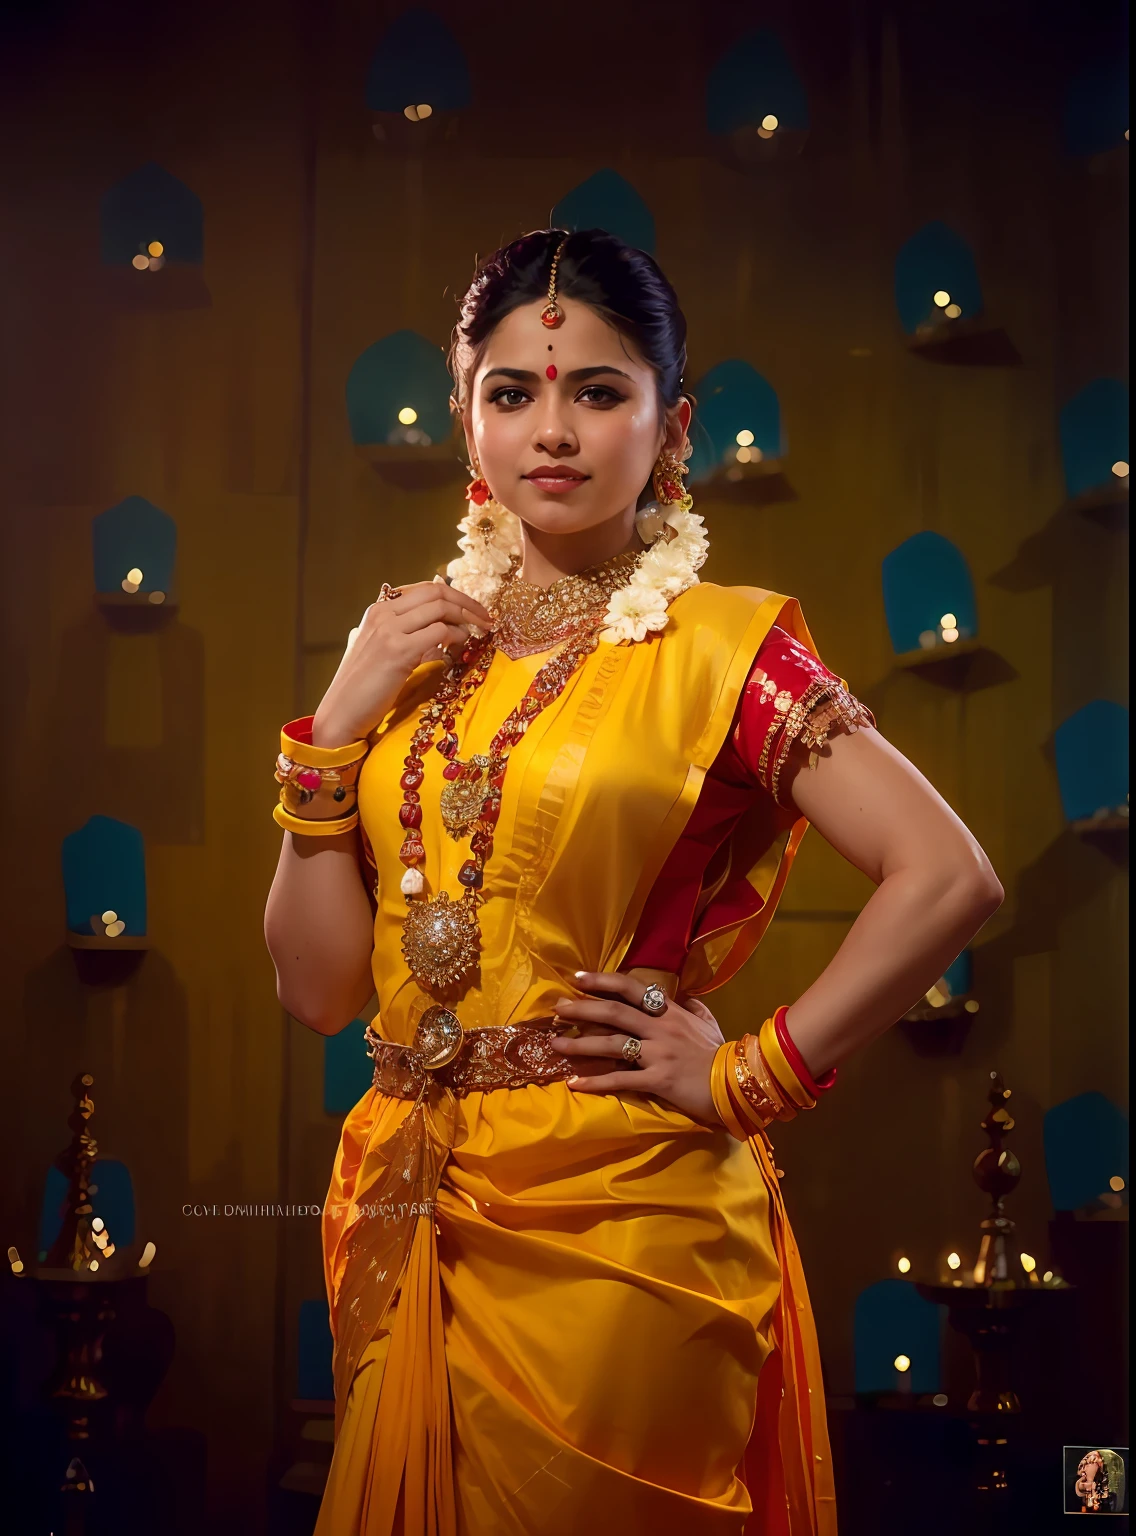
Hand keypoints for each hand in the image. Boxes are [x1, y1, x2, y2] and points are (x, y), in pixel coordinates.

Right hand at [312, 578, 493, 746]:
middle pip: (436, 592)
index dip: (455, 596)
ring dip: (467, 618)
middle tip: (486, 618)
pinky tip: (461, 647)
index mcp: (378, 610)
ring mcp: (389, 630)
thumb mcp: (381, 651)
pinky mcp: (398, 651)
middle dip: (467, 602)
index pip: (424, 588)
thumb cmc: (363, 688)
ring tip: (479, 632)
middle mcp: (382, 614)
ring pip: (440, 607)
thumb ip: (404, 634)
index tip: (473, 610)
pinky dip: (457, 636)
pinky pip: (439, 632)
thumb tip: (440, 629)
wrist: (341, 712)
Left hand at [550, 971, 725, 1124]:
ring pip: (611, 1044)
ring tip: (555, 1045)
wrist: (736, 1083)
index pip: (631, 988)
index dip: (602, 981)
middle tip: (556, 1008)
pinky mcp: (657, 1080)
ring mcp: (657, 1054)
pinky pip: (620, 1080)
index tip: (578, 978)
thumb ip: (693, 1007)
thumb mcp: (707, 1021)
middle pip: (613, 1012)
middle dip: (581, 1009)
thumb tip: (684, 997)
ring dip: (579, 1044)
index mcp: (669, 1012)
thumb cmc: (720, 1052)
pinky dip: (595, 1082)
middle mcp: (660, 1028)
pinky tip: (574, 1084)